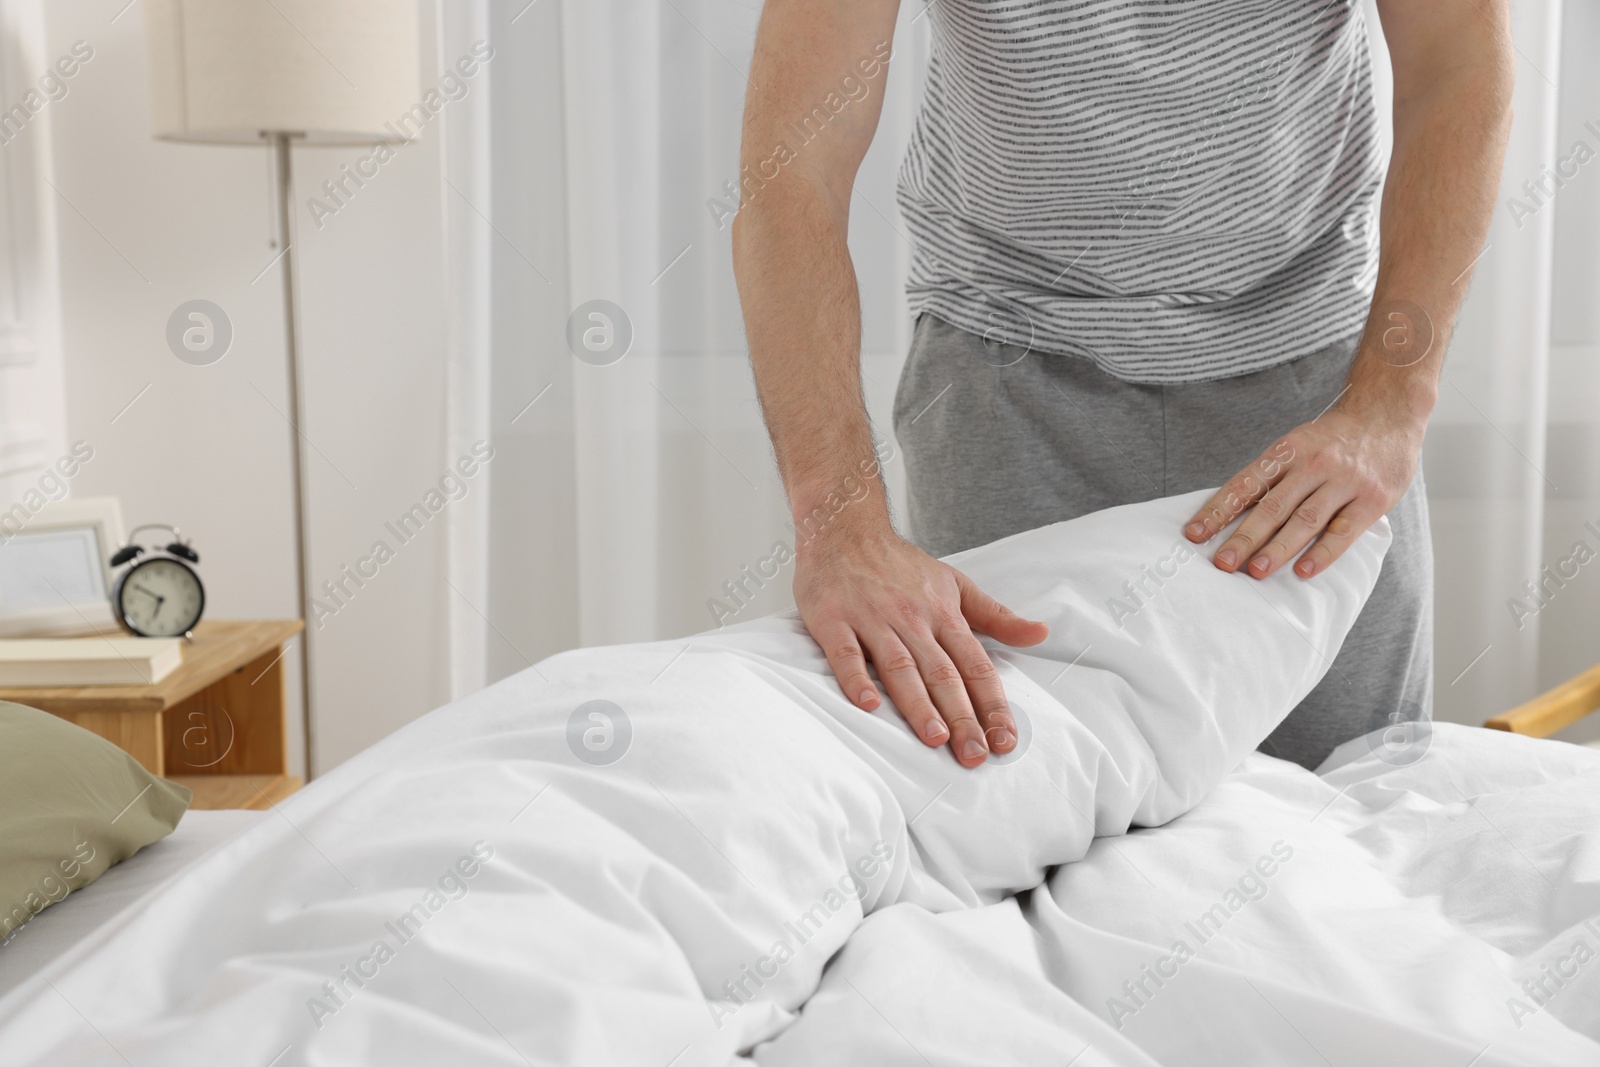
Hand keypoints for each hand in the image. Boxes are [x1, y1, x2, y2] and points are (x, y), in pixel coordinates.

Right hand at [794, 523, 1048, 766]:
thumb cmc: (899, 564)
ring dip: (918, 704)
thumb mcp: (955, 583)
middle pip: (942, 674)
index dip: (991, 705)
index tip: (1004, 739)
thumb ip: (996, 616)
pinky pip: (845, 653)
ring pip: (900, 666)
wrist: (844, 528)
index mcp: (943, 615)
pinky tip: (868, 705)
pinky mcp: (833, 619)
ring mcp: (872, 619)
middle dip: (962, 717)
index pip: (975, 666)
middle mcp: (912, 619)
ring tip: (935, 738)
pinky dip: (856, 678)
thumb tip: (1040, 634)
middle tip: (974, 755)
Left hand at [1182, 400, 1425, 578]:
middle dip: (1244, 537)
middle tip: (1222, 563)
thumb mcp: (1297, 444)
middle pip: (1272, 506)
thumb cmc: (1333, 438)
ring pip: (1305, 520)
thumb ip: (1273, 476)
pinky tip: (1304, 571)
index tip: (1194, 534)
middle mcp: (1313, 464)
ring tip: (1256, 571)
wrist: (1388, 412)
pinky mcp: (1373, 498)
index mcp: (1286, 450)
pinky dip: (1323, 553)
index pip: (1245, 484)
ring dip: (1278, 549)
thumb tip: (1233, 513)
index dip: (1218, 510)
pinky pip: (1344, 531)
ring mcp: (1344, 480)